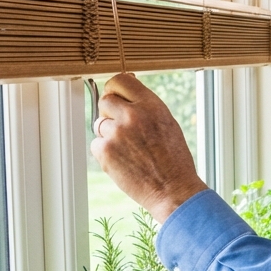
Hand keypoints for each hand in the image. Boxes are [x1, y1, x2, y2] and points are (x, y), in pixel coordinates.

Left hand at [89, 73, 207, 222]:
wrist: (173, 190)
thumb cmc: (173, 160)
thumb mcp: (167, 124)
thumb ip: (146, 108)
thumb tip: (123, 95)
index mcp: (152, 105)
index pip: (120, 80)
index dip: (115, 89)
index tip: (117, 97)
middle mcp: (133, 115)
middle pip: (105, 100)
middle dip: (111, 113)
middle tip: (124, 129)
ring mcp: (117, 133)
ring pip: (99, 124)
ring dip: (109, 135)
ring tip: (130, 151)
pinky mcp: (105, 151)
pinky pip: (96, 144)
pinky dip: (106, 153)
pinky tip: (124, 162)